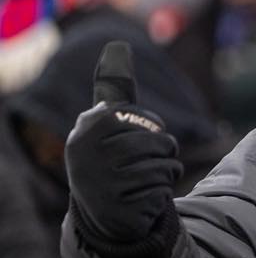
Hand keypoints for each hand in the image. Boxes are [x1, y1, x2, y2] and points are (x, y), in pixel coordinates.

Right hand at [65, 41, 181, 245]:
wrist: (104, 212)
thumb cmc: (111, 159)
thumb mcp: (108, 123)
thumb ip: (115, 88)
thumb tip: (117, 44)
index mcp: (89, 126)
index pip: (146, 120)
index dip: (151, 130)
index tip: (135, 139)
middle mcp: (89, 151)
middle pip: (159, 142)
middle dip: (163, 153)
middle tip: (142, 164)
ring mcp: (101, 179)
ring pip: (164, 165)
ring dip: (165, 173)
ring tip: (144, 180)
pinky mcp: (118, 205)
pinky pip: (163, 188)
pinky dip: (161, 193)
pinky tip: (143, 198)